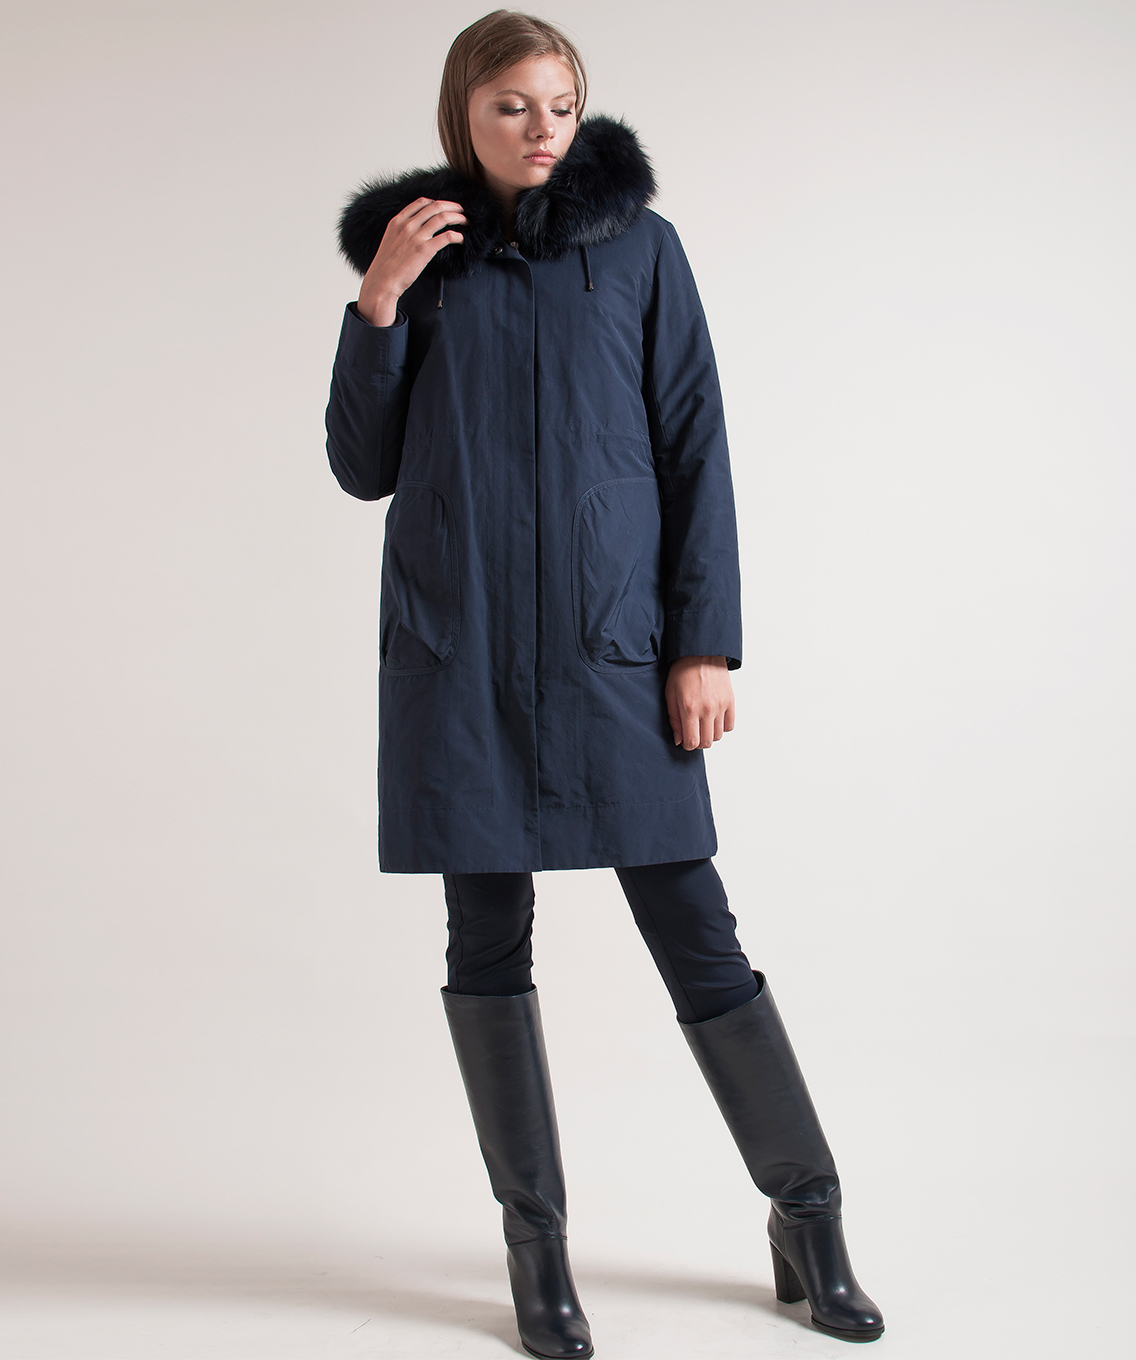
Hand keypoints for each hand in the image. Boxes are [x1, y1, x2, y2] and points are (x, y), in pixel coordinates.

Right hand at [357, 197, 466, 325]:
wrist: (382, 282)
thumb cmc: (386, 267)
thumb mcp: (390, 241)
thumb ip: (402, 232)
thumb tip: (416, 231)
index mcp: (398, 221)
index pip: (421, 202)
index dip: (437, 202)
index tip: (446, 206)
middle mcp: (407, 225)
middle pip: (435, 206)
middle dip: (451, 206)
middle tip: (461, 210)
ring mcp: (416, 236)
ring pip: (443, 218)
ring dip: (458, 217)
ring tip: (466, 221)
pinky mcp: (425, 249)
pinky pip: (447, 237)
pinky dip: (457, 236)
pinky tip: (461, 239)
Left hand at [665, 656, 734, 749]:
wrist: (701, 653)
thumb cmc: (682, 672)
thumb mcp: (670, 694)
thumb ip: (674, 720)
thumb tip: (679, 740)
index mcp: (690, 709)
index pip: (692, 742)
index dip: (687, 744)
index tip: (685, 739)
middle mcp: (707, 709)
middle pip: (706, 742)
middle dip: (698, 741)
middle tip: (693, 732)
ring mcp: (721, 706)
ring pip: (718, 736)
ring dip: (709, 734)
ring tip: (703, 723)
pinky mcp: (730, 701)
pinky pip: (730, 726)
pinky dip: (722, 726)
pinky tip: (713, 718)